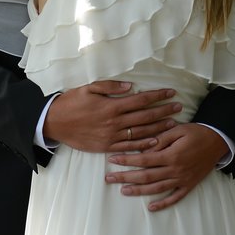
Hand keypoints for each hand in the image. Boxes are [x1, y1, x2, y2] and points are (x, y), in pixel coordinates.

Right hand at [43, 81, 181, 153]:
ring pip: (141, 132)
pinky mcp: (107, 146)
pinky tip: (156, 141)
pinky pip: (130, 146)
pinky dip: (144, 144)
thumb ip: (110, 87)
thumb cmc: (71, 103)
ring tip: (173, 123)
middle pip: (146, 116)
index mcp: (111, 106)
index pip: (141, 100)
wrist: (54, 123)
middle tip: (179, 106)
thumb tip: (130, 87)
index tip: (171, 92)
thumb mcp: (88, 89)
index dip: (158, 96)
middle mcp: (115, 122)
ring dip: (159, 127)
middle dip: (164, 110)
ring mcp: (112, 136)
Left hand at [105, 123, 228, 211]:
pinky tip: (151, 208)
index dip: (127, 160)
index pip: (143, 160)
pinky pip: (175, 197)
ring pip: (157, 188)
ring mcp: (182, 179)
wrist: (218, 142)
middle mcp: (175, 170)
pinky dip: (163, 204)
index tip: (112, 159)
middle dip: (125, 177)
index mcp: (171, 155)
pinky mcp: (189, 185)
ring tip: (123, 191)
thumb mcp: (178, 130)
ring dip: (139, 191)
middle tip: (109, 178)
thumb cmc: (196, 133)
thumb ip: (160, 138)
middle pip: (146, 176)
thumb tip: (144, 146)